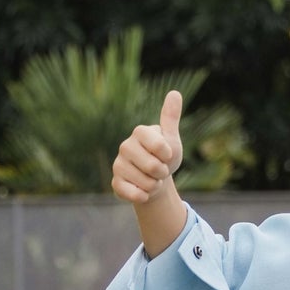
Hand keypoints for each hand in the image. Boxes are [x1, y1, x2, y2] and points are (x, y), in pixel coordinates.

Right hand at [113, 89, 183, 203]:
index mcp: (139, 132)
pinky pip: (133, 194)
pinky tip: (143, 191)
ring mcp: (118, 165)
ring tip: (152, 179)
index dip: (168, 155)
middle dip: (163, 173)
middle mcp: (125, 146)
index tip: (167, 155)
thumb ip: (170, 118)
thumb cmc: (164, 157)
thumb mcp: (171, 138)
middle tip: (160, 169)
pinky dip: (144, 196)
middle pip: (153, 166)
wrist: (155, 179)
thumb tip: (174, 93)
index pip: (159, 146)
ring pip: (145, 183)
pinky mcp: (115, 183)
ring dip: (155, 186)